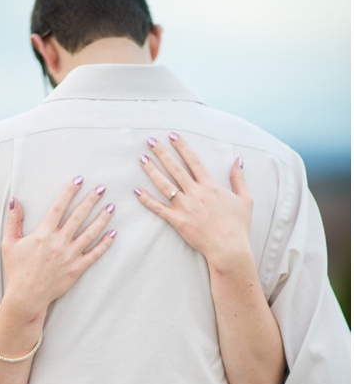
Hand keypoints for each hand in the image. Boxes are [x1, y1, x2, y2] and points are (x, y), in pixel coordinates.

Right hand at [1, 177, 116, 319]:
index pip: (59, 207)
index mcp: (43, 234)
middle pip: (78, 216)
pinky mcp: (76, 269)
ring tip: (111, 207)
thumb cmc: (17, 270)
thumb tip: (15, 200)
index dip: (70, 191)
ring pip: (90, 233)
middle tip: (102, 188)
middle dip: (91, 200)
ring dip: (102, 218)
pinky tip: (113, 233)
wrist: (26, 297)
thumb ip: (13, 220)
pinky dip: (105, 244)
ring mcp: (70, 256)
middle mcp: (59, 243)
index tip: (79, 179)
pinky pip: (94, 254)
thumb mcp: (9, 243)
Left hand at [135, 133, 252, 269]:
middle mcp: (196, 193)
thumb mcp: (245, 198)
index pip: (193, 160)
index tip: (172, 135)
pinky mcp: (177, 221)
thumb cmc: (238, 225)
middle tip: (149, 141)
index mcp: (210, 186)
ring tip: (142, 159)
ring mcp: (185, 207)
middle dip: (161, 153)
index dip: (182, 146)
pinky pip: (159, 208)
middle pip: (175, 168)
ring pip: (164, 184)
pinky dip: (147, 199)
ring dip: (152, 171)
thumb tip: (238, 159)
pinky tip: (136, 190)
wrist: (229, 248)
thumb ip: (239, 178)